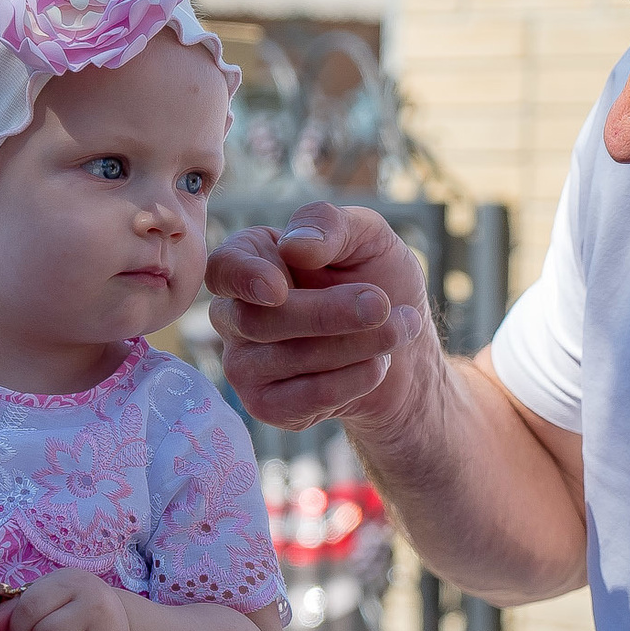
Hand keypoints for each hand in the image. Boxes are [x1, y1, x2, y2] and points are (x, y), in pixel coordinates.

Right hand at [205, 202, 430, 429]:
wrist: (405, 350)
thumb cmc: (379, 282)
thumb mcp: (368, 238)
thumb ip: (330, 225)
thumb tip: (294, 247)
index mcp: (248, 261)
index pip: (224, 269)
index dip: (244, 279)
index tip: (278, 288)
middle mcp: (234, 315)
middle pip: (258, 321)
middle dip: (327, 314)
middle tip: (382, 304)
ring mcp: (245, 365)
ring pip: (290, 358)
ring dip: (358, 343)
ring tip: (400, 327)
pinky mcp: (269, 406)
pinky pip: (308, 397)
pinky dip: (355, 379)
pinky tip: (378, 363)